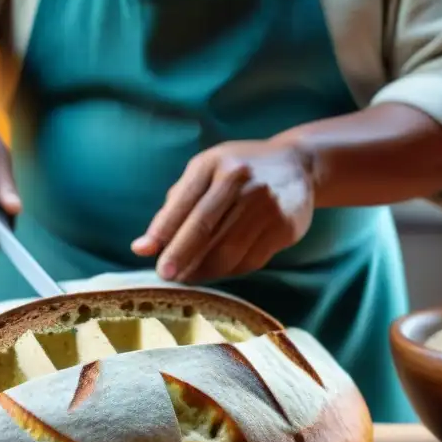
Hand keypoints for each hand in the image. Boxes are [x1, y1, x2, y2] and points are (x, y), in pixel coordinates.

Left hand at [131, 138, 314, 282]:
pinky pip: (250, 260)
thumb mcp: (205, 173)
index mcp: (215, 164)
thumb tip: (142, 248)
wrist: (298, 166)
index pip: (184, 200)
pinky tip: (216, 271)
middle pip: (205, 226)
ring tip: (188, 276)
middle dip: (181, 255)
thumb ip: (173, 207)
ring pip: (228, 250)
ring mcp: (267, 204)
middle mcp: (242, 181)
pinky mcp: (285, 227)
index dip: (164, 230)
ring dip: (203, 270)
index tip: (147, 253)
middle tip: (165, 275)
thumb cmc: (237, 171)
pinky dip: (229, 271)